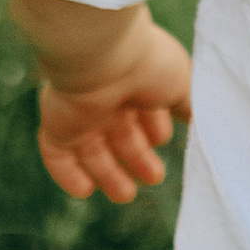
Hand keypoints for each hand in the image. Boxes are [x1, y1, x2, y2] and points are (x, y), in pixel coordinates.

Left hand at [35, 15, 193, 205]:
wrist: (101, 54)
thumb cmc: (147, 64)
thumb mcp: (181, 82)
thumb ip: (187, 102)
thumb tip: (193, 118)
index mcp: (137, 81)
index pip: (146, 111)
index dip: (156, 129)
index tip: (163, 139)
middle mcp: (109, 96)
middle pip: (121, 134)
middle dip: (138, 158)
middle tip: (155, 177)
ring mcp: (81, 111)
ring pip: (91, 149)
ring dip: (108, 174)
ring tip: (126, 195)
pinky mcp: (57, 124)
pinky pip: (56, 153)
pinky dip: (68, 174)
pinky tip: (85, 191)